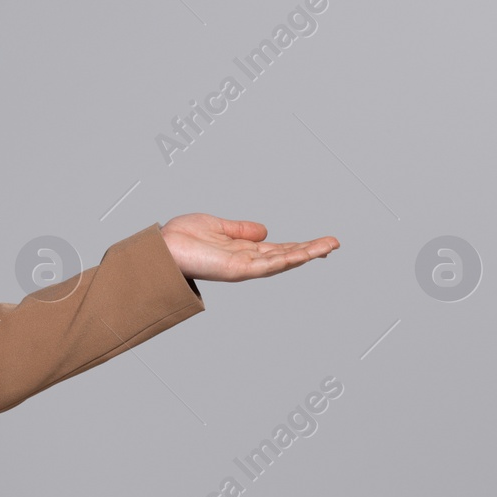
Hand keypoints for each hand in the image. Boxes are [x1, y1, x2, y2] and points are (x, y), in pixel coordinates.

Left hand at [160, 212, 337, 281]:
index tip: (322, 242)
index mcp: (243, 250)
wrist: (161, 249)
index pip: (278, 249)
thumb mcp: (217, 227)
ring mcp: (244, 267)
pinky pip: (267, 265)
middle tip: (335, 243)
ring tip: (329, 246)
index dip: (300, 246)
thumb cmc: (182, 239)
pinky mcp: (238, 270)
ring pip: (282, 261)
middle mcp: (247, 261)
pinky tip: (304, 253)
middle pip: (286, 256)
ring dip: (306, 254)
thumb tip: (265, 231)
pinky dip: (287, 259)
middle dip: (311, 250)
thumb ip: (240, 230)